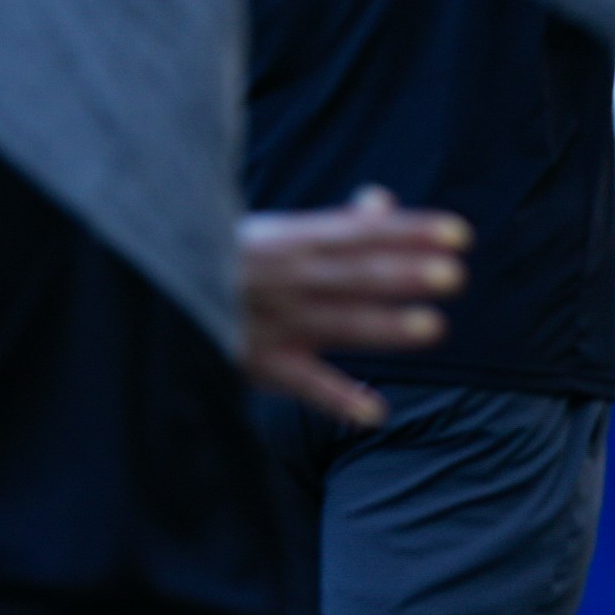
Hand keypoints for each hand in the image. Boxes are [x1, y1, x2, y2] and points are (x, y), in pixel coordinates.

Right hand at [238, 191, 467, 423]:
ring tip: (433, 328)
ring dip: (383, 326)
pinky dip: (337, 399)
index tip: (461, 235)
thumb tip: (381, 201)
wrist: (153, 292)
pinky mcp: (258, 364)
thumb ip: (331, 223)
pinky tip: (377, 414)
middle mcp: (287, 279)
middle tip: (454, 276)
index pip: (361, 233)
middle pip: (354, 275)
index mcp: (292, 239)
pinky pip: (302, 384)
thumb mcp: (270, 230)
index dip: (411, 232)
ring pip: (337, 324)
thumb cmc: (223, 259)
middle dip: (402, 274)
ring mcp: (274, 322)